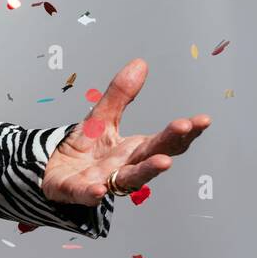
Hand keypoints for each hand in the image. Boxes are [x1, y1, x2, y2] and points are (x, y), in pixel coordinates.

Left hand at [42, 58, 210, 205]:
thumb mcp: (101, 118)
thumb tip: (140, 64)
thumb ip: (120, 95)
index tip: (203, 119)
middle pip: (150, 156)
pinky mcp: (78, 191)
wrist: (54, 173)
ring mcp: (103, 181)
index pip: (164, 142)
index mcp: (133, 150)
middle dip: (168, 144)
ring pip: (127, 179)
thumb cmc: (84, 150)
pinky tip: (98, 189)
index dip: (184, 132)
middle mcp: (124, 167)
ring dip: (145, 171)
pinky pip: (86, 194)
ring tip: (163, 162)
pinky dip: (93, 193)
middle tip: (184, 128)